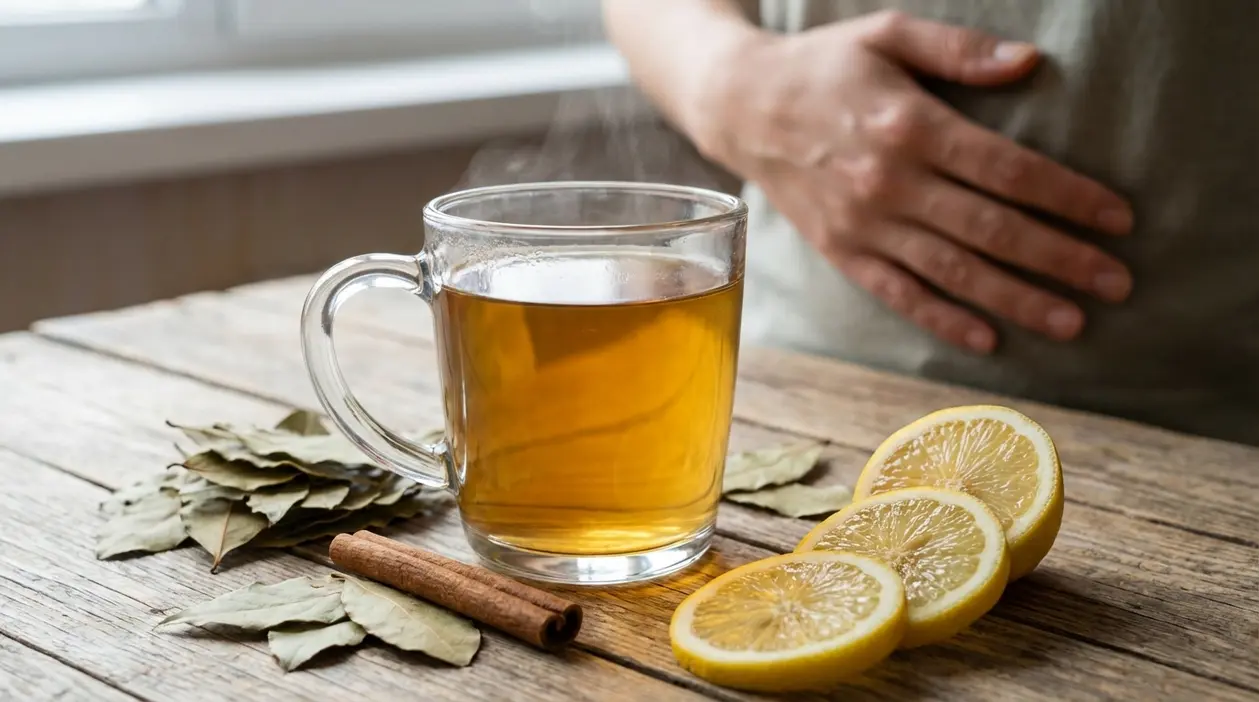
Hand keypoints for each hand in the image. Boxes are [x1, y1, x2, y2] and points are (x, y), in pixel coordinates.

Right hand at [685, 10, 1133, 352]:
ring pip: (952, 271)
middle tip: (1116, 283)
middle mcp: (889, 183)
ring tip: (1072, 322)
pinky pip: (898, 293)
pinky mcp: (841, 251)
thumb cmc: (823, 65)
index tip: (1118, 218)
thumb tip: (1030, 63)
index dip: (1069, 196)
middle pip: (991, 229)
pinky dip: (942, 319)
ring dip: (1016, 299)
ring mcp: (863, 224)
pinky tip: (988, 339)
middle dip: (1060, 258)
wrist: (740, 108)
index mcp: (909, 125)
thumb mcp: (888, 33)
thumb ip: (959, 50)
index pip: (1008, 169)